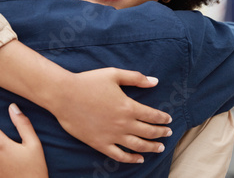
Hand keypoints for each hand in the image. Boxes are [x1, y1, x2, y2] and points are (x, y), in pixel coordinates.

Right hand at [49, 68, 172, 163]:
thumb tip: (155, 81)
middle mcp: (123, 123)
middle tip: (168, 133)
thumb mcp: (114, 74)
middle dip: (161, 133)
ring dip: (151, 147)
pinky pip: (119, 155)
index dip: (163, 118)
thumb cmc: (88, 82)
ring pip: (138, 146)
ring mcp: (112, 135)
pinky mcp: (100, 144)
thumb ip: (136, 78)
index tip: (168, 120)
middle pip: (148, 132)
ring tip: (160, 148)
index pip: (152, 115)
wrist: (64, 95)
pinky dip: (131, 159)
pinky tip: (139, 158)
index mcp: (128, 106)